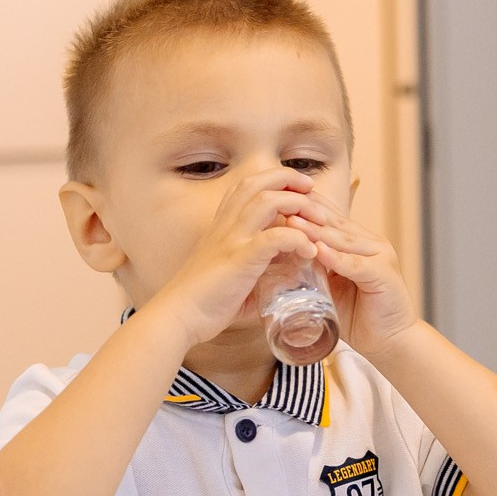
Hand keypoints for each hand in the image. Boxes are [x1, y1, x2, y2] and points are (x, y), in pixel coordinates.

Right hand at [149, 168, 319, 345]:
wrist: (177, 317)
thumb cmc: (205, 301)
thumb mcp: (235, 276)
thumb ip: (261, 271)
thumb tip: (289, 278)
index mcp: (222, 225)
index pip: (247, 185)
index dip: (274, 179)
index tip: (298, 188)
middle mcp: (226, 225)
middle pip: (257, 182)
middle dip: (289, 179)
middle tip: (312, 190)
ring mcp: (231, 240)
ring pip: (267, 201)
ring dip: (298, 205)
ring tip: (319, 219)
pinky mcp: (239, 259)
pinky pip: (274, 238)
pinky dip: (298, 239)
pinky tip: (310, 251)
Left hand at [286, 199, 419, 356]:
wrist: (392, 341)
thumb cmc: (360, 316)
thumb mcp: (332, 288)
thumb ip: (316, 271)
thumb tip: (282, 261)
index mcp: (360, 243)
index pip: (330, 219)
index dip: (305, 209)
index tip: (278, 201)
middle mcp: (372, 243)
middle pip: (335, 224)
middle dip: (306, 213)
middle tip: (280, 203)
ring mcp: (380, 256)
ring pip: (344, 240)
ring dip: (317, 231)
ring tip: (293, 222)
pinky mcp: (384, 274)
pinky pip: (356, 264)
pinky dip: (337, 258)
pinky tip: (320, 251)